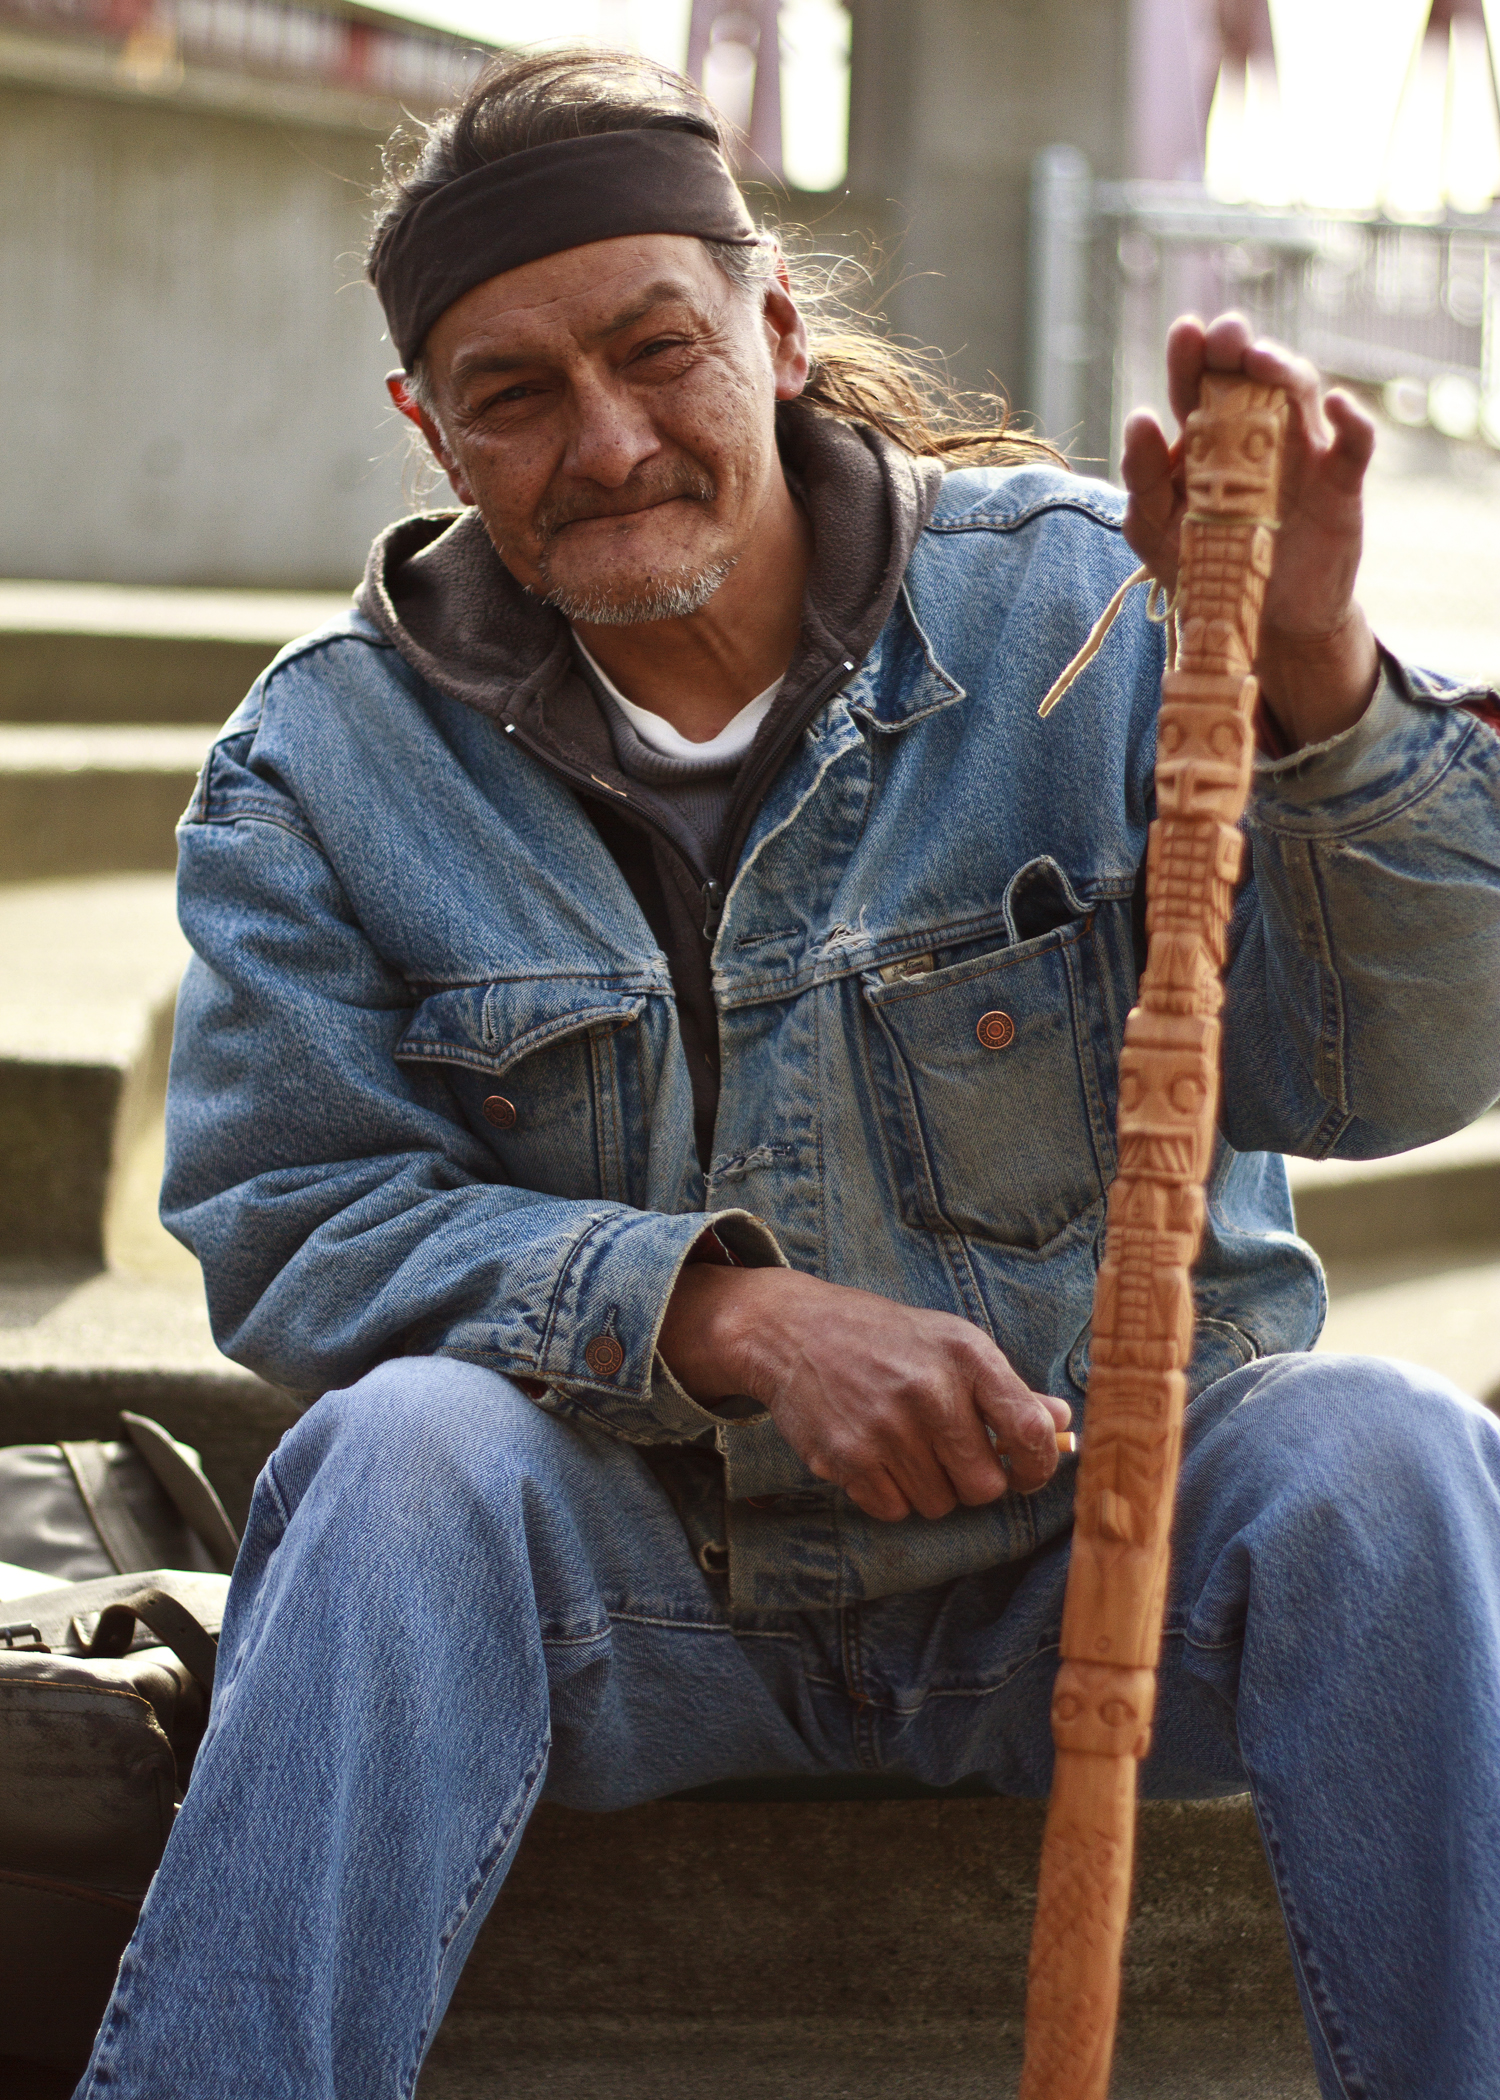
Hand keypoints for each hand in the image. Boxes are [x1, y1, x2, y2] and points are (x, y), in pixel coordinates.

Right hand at [658, 1265, 1070, 1522]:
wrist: (793, 1330)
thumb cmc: (884, 1337)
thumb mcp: (951, 1341)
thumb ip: (1006, 1387)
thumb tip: (1062, 1424)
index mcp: (965, 1355)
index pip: (1030, 1430)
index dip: (1039, 1464)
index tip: (1025, 1469)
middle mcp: (929, 1391)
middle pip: (985, 1487)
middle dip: (973, 1481)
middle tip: (951, 1455)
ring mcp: (886, 1428)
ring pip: (940, 1505)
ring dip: (929, 1488)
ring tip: (906, 1447)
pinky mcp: (847, 1458)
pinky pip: (894, 1511)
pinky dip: (890, 1494)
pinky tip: (875, 1455)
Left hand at [1120, 311, 1380, 749]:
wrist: (1259, 624)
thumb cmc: (1205, 568)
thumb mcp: (1156, 531)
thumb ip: (1142, 479)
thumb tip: (1141, 417)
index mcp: (1208, 439)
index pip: (1198, 384)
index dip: (1192, 355)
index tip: (1185, 333)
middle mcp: (1257, 434)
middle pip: (1252, 373)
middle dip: (1237, 347)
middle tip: (1224, 336)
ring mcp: (1301, 453)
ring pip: (1301, 392)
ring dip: (1284, 368)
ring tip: (1260, 360)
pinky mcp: (1340, 484)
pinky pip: (1355, 443)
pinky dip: (1353, 419)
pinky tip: (1336, 403)